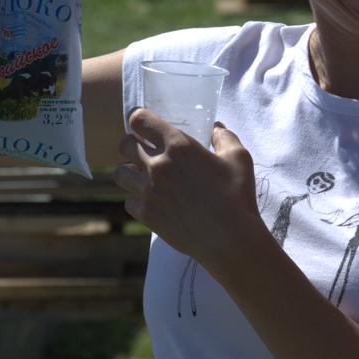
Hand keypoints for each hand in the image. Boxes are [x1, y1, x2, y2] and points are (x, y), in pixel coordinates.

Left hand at [113, 109, 265, 267]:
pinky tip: (151, 200)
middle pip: (124, 145)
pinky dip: (137, 199)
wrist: (230, 239)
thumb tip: (217, 128)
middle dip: (131, 144)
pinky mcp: (147, 215)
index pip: (140, 119)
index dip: (138, 118)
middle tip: (143, 150)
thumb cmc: (237, 196)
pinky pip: (128, 201)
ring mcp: (149, 191)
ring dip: (129, 172)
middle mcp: (158, 165)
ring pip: (119, 173)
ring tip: (143, 176)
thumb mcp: (239, 158)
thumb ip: (225, 137)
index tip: (143, 124)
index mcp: (178, 146)